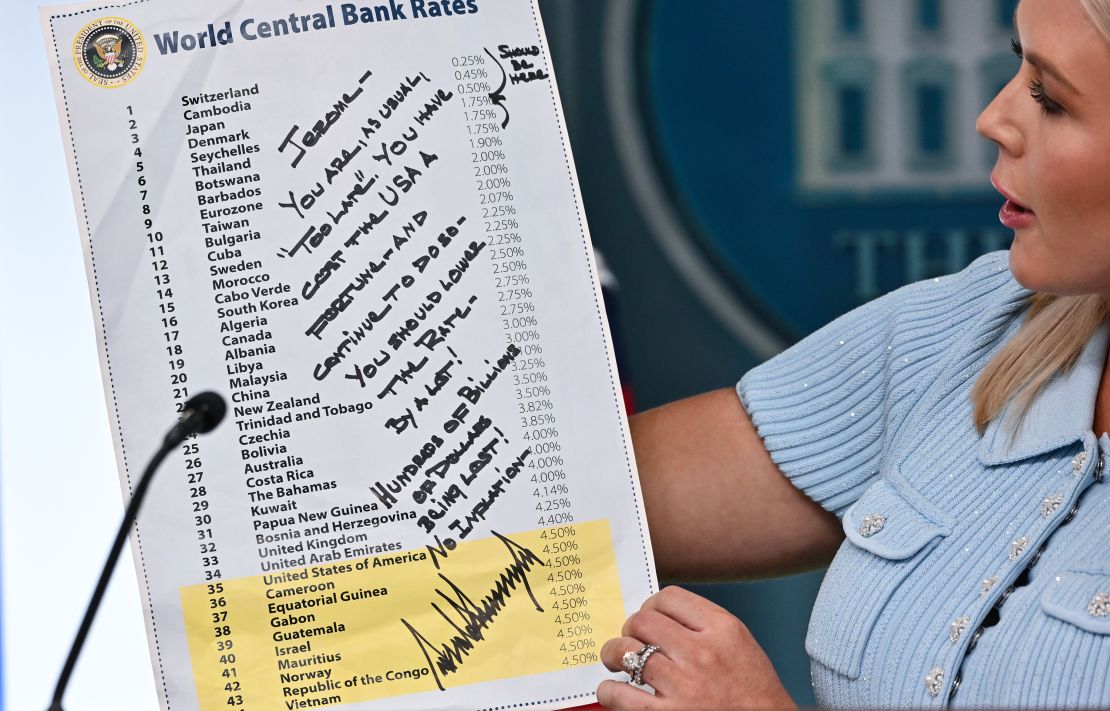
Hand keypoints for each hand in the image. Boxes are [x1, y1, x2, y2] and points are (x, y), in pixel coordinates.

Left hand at [597, 586, 795, 709]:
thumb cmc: (752, 691)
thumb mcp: (738, 643)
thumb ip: (702, 624)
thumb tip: (657, 614)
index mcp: (722, 629)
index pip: (669, 598)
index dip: (651, 606)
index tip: (650, 618)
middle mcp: (702, 653)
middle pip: (643, 620)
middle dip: (630, 628)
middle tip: (632, 641)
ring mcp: (683, 686)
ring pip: (625, 650)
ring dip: (614, 654)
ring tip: (616, 662)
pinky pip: (619, 694)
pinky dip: (610, 691)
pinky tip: (617, 692)